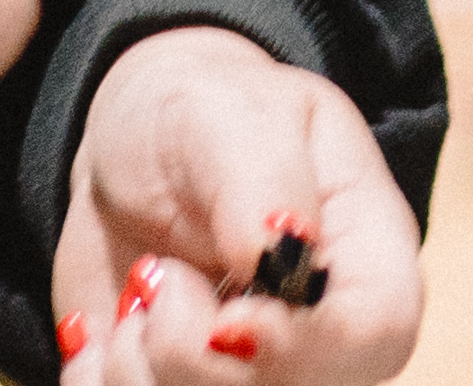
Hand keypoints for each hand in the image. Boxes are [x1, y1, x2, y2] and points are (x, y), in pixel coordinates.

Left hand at [44, 26, 423, 380]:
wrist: (141, 148)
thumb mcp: (235, 114)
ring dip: (136, 368)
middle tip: (159, 275)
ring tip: (141, 291)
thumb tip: (277, 253)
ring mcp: (252, 378)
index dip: (302, 347)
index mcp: (367, 263)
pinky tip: (110, 326)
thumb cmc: (211, 116)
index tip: (227, 317)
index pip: (374, 337)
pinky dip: (99, 382)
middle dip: (191, 355)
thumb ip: (263, 180)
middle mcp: (320, 342)